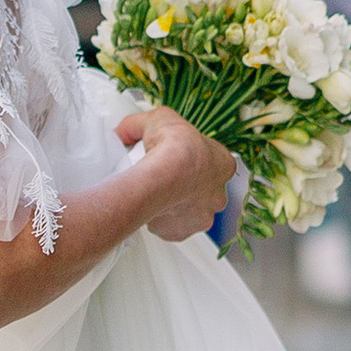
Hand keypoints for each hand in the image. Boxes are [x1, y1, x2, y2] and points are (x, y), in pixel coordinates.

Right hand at [116, 107, 237, 243]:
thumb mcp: (158, 119)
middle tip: (164, 180)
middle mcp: (218, 192)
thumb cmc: (171, 150)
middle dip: (184, 187)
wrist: (161, 177)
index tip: (173, 159)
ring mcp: (203, 214)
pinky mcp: (184, 231)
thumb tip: (126, 130)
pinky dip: (162, 221)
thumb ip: (143, 124)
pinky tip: (152, 211)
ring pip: (187, 211)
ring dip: (174, 205)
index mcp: (223, 164)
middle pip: (201, 190)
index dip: (190, 161)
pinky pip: (173, 228)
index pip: (210, 163)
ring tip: (155, 196)